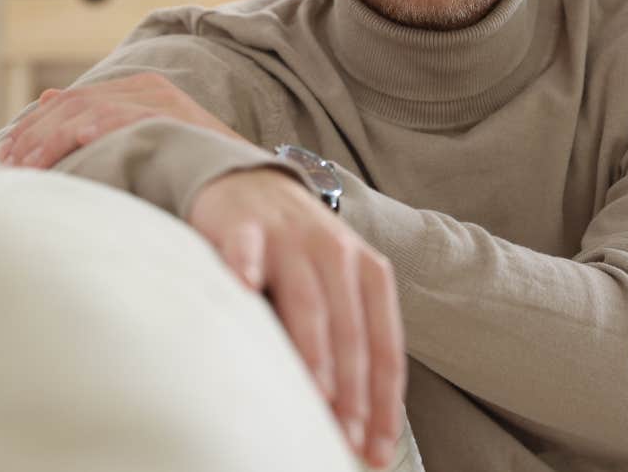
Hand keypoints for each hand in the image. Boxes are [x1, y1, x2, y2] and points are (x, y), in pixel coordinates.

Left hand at [0, 72, 245, 168]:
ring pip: (88, 109)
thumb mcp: (146, 136)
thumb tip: (47, 98)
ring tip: (26, 167)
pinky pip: (118, 118)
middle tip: (9, 164)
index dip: (36, 124)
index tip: (8, 153)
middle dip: (34, 133)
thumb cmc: (194, 164)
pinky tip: (66, 147)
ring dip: (50, 139)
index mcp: (140, 88)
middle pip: (75, 102)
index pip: (73, 98)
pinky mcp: (170, 115)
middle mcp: (148, 87)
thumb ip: (101, 116)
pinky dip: (87, 130)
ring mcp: (161, 100)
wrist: (247, 175)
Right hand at [190, 167, 405, 469]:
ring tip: (317, 394)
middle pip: (349, 326)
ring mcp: (289, 235)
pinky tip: (244, 286)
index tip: (378, 447)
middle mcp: (335, 250)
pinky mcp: (245, 225)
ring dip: (314, 348)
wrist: (254, 182)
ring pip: (306, 296)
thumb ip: (349, 337)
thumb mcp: (336, 284)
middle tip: (345, 437)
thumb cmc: (298, 249)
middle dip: (352, 388)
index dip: (384, 397)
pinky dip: (246, 265)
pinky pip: (246, 247)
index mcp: (367, 269)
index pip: (384, 341)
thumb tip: (359, 422)